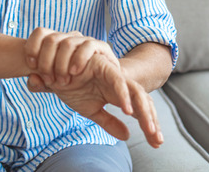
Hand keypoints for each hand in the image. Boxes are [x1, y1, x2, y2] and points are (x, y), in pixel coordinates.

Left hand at [24, 27, 118, 86]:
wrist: (106, 91)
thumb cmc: (78, 86)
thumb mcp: (55, 87)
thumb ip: (41, 84)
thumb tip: (31, 79)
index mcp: (57, 44)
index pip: (40, 33)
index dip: (32, 47)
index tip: (31, 65)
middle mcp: (70, 38)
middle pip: (51, 39)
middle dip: (46, 62)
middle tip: (49, 80)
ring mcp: (85, 41)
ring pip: (67, 43)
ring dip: (61, 64)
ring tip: (63, 81)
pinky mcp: (101, 47)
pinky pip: (88, 46)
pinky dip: (79, 59)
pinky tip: (75, 72)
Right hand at [27, 53, 163, 147]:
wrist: (51, 71)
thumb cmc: (72, 87)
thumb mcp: (92, 110)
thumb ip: (109, 122)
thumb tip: (127, 135)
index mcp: (119, 94)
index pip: (140, 110)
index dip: (150, 125)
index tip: (156, 143)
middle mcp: (120, 84)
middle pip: (143, 102)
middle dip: (152, 120)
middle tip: (157, 140)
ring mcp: (113, 74)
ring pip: (136, 92)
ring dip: (143, 111)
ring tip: (148, 128)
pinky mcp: (104, 66)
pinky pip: (117, 81)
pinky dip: (123, 95)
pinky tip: (127, 110)